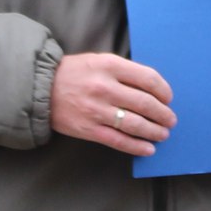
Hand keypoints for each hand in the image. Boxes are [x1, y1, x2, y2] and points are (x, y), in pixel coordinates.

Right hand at [51, 52, 175, 156]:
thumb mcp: (99, 61)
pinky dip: (137, 146)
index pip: (148, 78)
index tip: (168, 98)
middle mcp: (105, 88)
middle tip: (170, 119)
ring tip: (163, 134)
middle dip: (163, 114)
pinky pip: (118, 141)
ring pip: (135, 124)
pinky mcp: (89, 129)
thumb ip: (124, 72)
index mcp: (109, 66)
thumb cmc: (74, 73)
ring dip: (154, 131)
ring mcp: (97, 110)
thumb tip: (152, 88)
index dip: (163, 90)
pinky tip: (148, 149)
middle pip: (145, 103)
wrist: (41, 89)